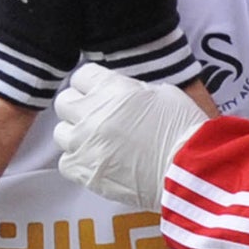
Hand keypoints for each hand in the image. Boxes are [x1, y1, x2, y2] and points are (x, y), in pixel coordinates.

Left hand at [53, 62, 207, 210]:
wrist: (188, 171)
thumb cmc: (184, 130)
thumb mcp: (163, 93)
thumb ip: (133, 91)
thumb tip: (123, 95)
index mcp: (111, 88)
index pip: (81, 76)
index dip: (90, 85)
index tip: (98, 94)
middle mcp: (92, 113)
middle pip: (64, 102)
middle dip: (78, 108)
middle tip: (96, 117)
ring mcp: (85, 144)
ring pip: (61, 133)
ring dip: (76, 135)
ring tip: (97, 142)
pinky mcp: (85, 172)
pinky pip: (65, 162)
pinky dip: (78, 162)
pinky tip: (97, 162)